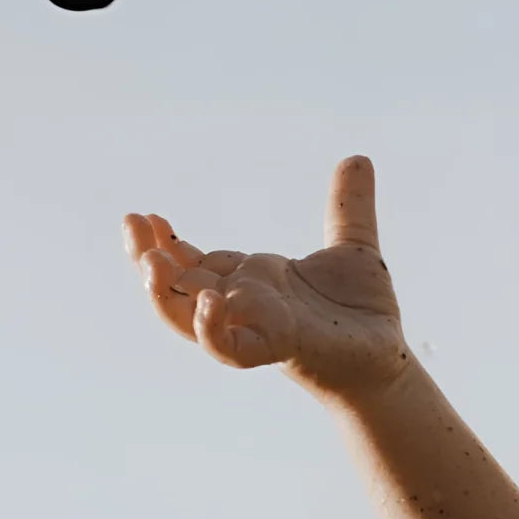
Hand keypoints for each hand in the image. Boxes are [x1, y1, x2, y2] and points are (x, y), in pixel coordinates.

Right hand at [123, 156, 410, 403]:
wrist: (388, 361)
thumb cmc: (361, 313)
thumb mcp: (353, 247)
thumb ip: (348, 206)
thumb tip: (359, 157)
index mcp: (253, 279)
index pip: (196, 262)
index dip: (168, 241)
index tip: (146, 217)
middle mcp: (246, 304)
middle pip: (180, 285)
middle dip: (150, 255)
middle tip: (129, 222)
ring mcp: (257, 326)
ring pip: (192, 318)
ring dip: (164, 293)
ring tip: (145, 261)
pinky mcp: (279, 347)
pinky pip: (233, 347)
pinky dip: (214, 328)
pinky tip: (210, 301)